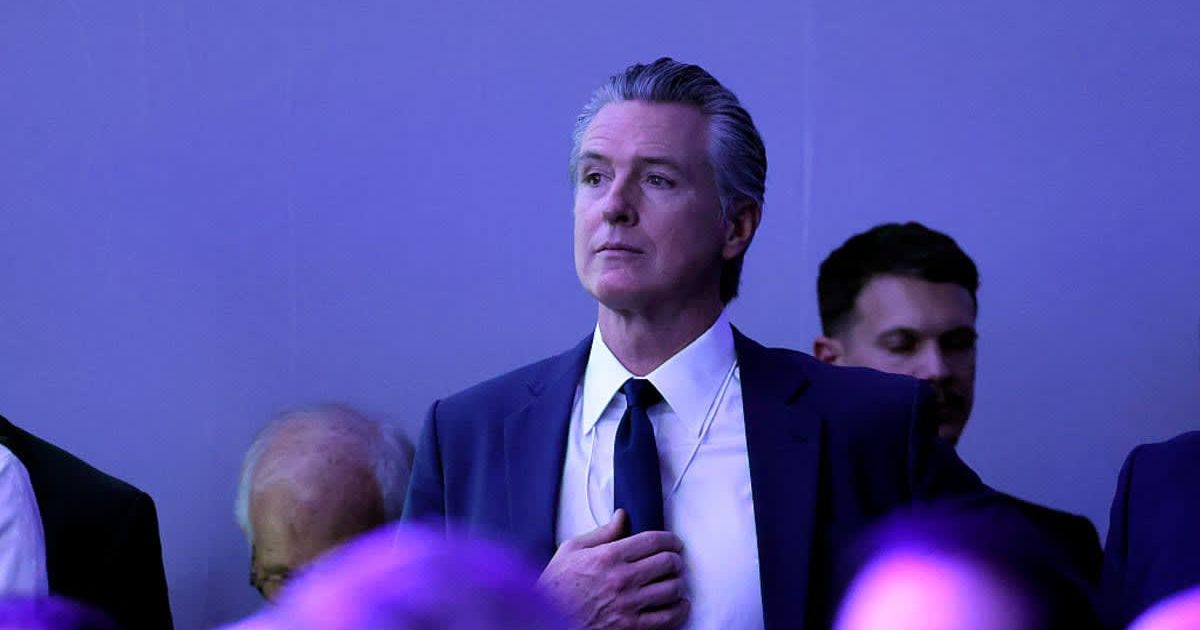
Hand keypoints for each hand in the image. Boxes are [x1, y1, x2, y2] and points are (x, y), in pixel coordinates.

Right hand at [538, 510, 688, 629]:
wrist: (546, 621)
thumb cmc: (556, 586)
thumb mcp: (571, 550)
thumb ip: (602, 533)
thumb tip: (622, 516)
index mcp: (609, 556)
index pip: (654, 540)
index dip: (671, 539)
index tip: (674, 542)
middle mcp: (622, 579)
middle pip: (668, 562)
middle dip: (676, 559)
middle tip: (674, 560)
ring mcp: (629, 605)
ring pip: (672, 589)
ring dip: (678, 582)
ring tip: (674, 580)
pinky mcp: (631, 627)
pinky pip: (668, 618)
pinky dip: (680, 609)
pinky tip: (678, 604)